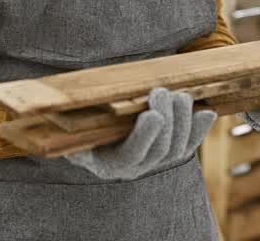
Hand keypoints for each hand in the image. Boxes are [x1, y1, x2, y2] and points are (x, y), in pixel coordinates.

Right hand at [65, 88, 215, 180]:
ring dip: (182, 121)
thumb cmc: (76, 122)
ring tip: (180, 96)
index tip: (152, 114)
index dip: (144, 137)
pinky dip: (199, 129)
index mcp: (105, 162)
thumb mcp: (67, 123)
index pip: (130, 156)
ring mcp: (152, 162)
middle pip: (158, 152)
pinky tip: (207, 112)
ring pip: (176, 150)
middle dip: (166, 120)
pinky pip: (187, 146)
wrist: (89, 130)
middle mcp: (132, 169)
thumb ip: (65, 121)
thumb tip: (52, 111)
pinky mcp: (167, 152)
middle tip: (162, 91)